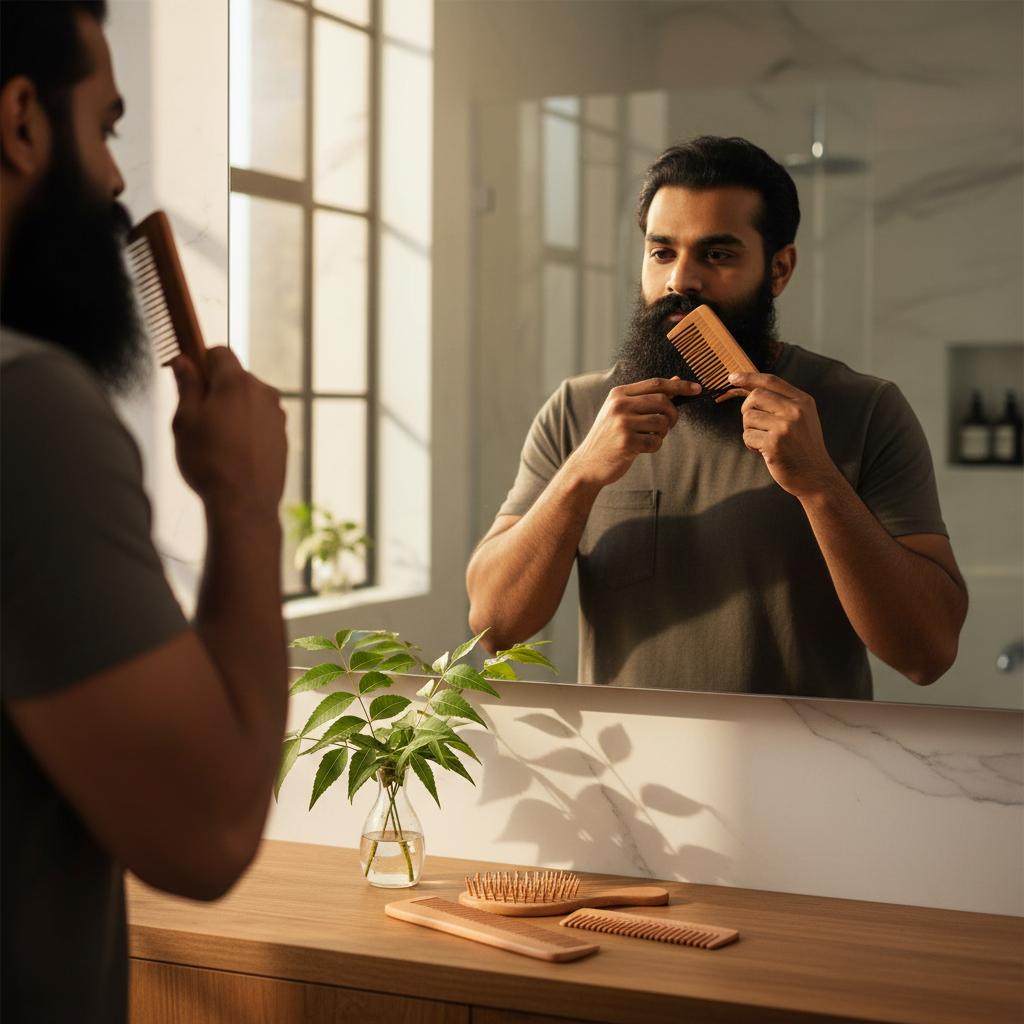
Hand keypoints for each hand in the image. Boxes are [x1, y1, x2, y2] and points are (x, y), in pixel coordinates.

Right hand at [171, 347, 286, 516]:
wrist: (243, 503)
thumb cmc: (209, 463)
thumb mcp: (185, 420)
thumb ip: (186, 385)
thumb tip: (183, 361)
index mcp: (237, 382)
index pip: (219, 352)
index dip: (201, 362)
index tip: (190, 380)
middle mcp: (264, 393)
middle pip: (235, 377)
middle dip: (216, 390)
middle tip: (198, 419)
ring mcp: (277, 415)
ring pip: (248, 400)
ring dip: (232, 411)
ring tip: (216, 442)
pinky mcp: (283, 435)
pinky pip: (260, 421)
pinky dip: (246, 428)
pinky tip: (234, 453)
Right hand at [567, 377, 699, 487]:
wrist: (588, 463)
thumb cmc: (609, 436)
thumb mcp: (623, 412)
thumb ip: (648, 396)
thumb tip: (676, 381)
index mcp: (618, 394)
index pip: (656, 384)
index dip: (679, 386)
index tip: (697, 389)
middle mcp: (619, 406)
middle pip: (662, 401)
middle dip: (672, 414)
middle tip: (669, 424)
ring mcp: (622, 424)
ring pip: (662, 422)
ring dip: (663, 432)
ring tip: (650, 437)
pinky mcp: (626, 443)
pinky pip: (656, 442)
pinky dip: (655, 446)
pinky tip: (642, 448)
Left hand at [728, 371, 839, 497]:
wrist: (815, 476)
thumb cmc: (802, 447)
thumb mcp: (801, 418)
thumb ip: (782, 402)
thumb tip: (750, 387)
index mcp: (803, 401)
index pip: (771, 381)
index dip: (748, 377)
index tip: (732, 377)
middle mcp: (796, 411)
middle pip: (755, 396)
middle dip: (747, 408)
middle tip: (754, 423)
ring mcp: (785, 427)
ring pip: (748, 417)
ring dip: (750, 429)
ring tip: (764, 440)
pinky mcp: (774, 443)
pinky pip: (747, 435)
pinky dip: (751, 443)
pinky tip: (764, 450)